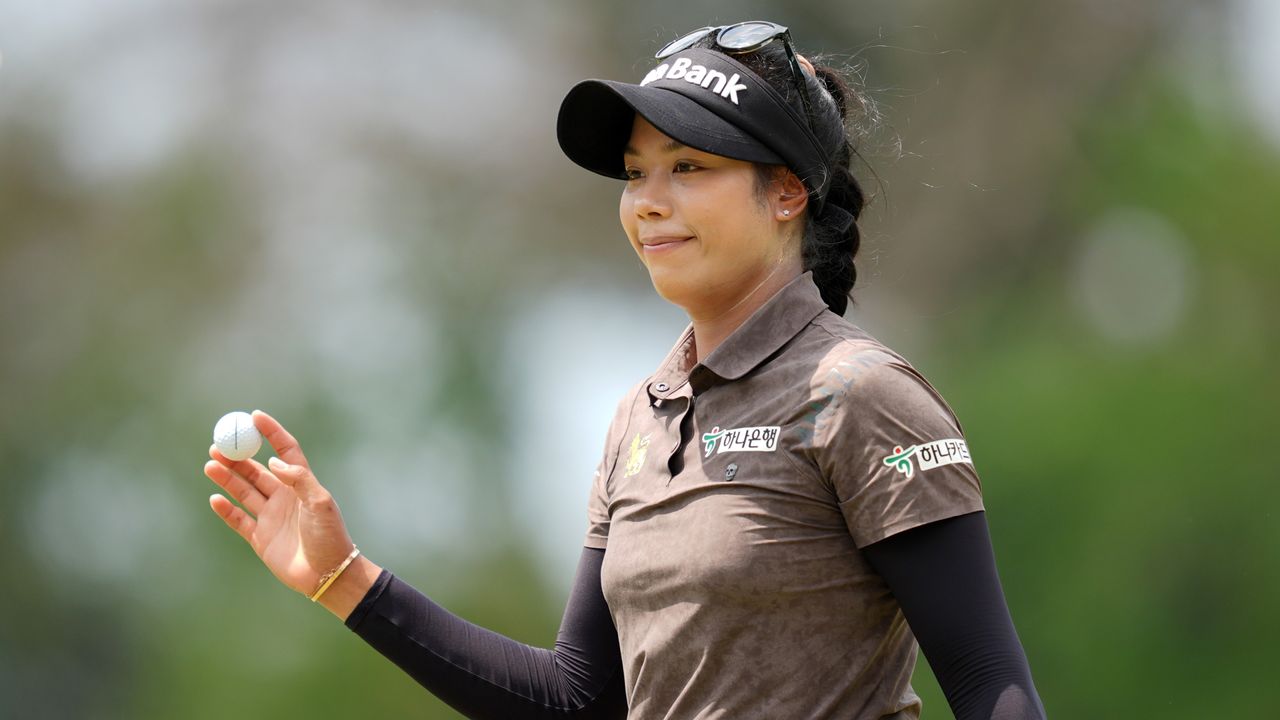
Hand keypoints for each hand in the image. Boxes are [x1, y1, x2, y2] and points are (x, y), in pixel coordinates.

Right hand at [204, 409, 355, 596]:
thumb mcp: (320, 503)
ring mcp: (270, 517)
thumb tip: (272, 461)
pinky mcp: (260, 538)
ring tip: (210, 464)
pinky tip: (214, 498)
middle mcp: (283, 497)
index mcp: (301, 484)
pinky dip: (225, 509)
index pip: (284, 450)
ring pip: (243, 491)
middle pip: (256, 470)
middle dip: (237, 457)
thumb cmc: (330, 536)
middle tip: (219, 445)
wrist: (328, 574)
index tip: (254, 416)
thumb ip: (299, 479)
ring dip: (227, 478)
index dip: (271, 433)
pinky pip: (238, 520)